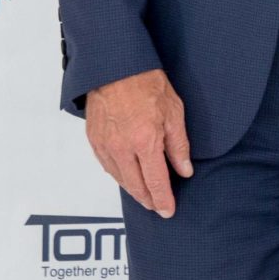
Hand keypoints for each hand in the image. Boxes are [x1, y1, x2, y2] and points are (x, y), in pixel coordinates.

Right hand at [85, 68, 191, 218]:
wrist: (116, 67)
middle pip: (136, 186)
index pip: (156, 182)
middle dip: (148, 199)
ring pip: (120, 179)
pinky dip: (119, 175)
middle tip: (157, 207)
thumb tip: (184, 170)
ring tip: (145, 196)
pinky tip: (126, 177)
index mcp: (145, 142)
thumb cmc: (147, 84)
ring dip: (133, 190)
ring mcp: (105, 146)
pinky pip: (107, 166)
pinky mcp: (94, 140)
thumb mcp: (174, 112)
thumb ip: (179, 145)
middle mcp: (122, 149)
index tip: (168, 211)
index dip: (163, 199)